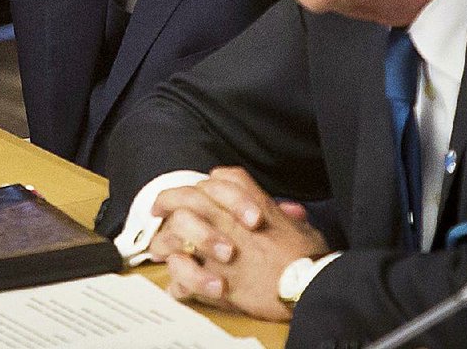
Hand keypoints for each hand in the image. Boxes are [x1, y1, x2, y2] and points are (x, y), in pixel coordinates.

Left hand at [149, 166, 328, 320]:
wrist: (306, 288)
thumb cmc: (309, 260)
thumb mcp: (303, 228)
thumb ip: (287, 217)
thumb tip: (289, 211)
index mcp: (250, 204)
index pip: (220, 178)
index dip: (205, 183)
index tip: (196, 190)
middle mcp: (228, 220)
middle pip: (188, 197)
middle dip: (168, 200)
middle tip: (157, 208)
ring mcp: (217, 250)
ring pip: (176, 231)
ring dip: (164, 240)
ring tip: (160, 250)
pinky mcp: (213, 280)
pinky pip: (181, 274)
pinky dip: (175, 279)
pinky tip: (175, 284)